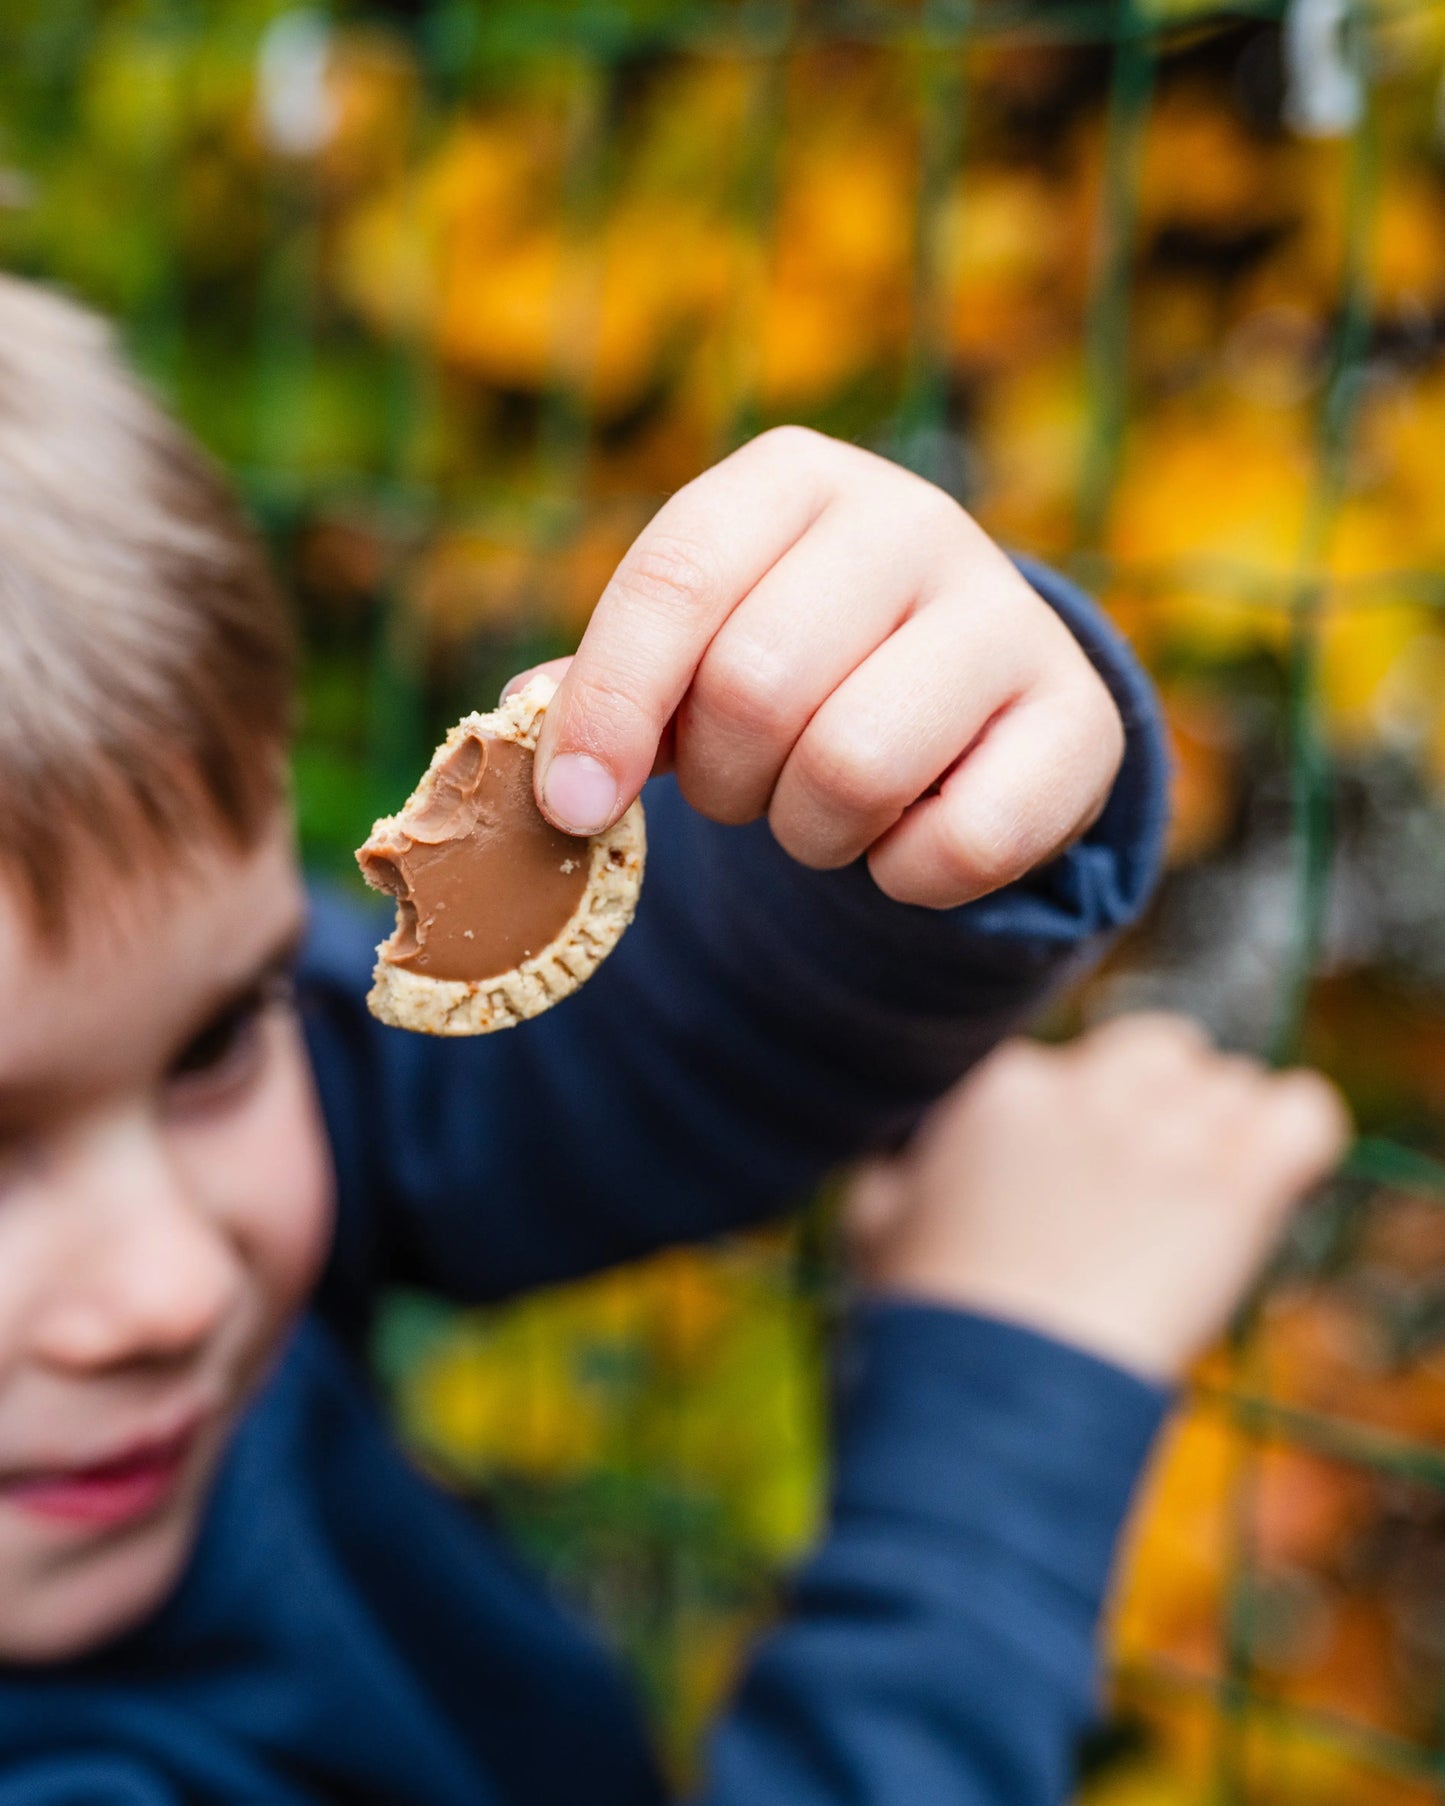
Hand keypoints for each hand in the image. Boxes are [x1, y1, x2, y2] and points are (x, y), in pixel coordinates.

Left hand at [507, 428, 1123, 908]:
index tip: (576, 806)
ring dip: (810, 833)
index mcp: (791, 482)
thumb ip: (613, 686)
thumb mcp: (701, 650)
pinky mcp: (1079, 721)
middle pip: (757, 687)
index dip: (609, 706)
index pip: (673, 580)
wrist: (974, 695)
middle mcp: (911, 520)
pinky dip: (904, 877)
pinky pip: (958, 844)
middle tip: (743, 791)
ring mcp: (1010, 615)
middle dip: (723, 782)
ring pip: (854, 768)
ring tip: (823, 810)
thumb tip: (523, 726)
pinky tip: (908, 838)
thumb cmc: (805, 666)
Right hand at [847, 1015, 1350, 1379]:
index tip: (1068, 1188)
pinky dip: (1295, 1135)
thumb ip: (890, 1168)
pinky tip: (1269, 1180)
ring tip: (1199, 1202)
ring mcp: (1168, 1132)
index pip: (1060, 1066)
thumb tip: (899, 1155)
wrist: (1003, 1392)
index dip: (1070, 1126)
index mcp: (1004, 1090)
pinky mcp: (1238, 1182)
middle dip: (1155, 1101)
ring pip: (1228, 1080)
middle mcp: (1088, 1091)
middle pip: (1155, 1047)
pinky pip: (1303, 1111)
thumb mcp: (872, 1224)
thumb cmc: (932, 1320)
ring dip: (1220, 1131)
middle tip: (1145, 1181)